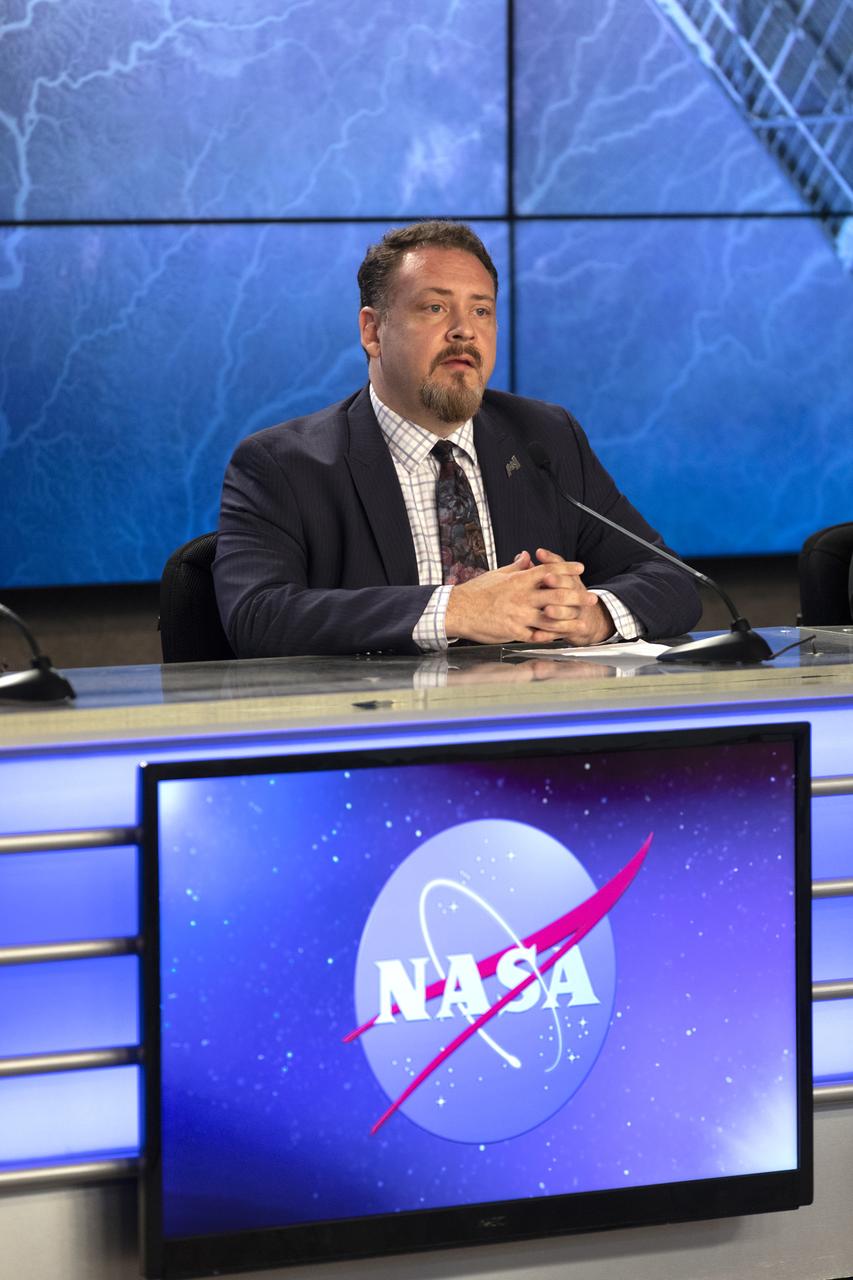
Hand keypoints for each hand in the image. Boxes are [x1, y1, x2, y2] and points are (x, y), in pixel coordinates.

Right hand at [444, 548, 613, 645]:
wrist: (458, 610)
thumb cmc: (476, 592)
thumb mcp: (497, 574)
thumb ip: (515, 567)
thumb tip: (527, 556)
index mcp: (519, 580)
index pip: (548, 569)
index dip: (566, 568)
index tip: (580, 568)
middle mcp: (522, 596)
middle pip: (556, 594)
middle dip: (576, 596)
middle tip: (591, 598)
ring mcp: (519, 615)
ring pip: (551, 617)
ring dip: (570, 620)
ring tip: (583, 623)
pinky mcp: (514, 631)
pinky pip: (536, 634)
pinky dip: (550, 635)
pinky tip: (561, 637)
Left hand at [526, 548, 614, 645]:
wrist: (589, 620)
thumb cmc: (568, 594)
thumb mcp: (562, 578)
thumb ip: (547, 566)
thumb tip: (534, 553)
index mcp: (571, 581)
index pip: (566, 571)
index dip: (555, 567)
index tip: (543, 564)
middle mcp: (576, 595)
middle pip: (568, 589)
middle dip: (558, 585)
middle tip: (547, 580)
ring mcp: (575, 613)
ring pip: (567, 612)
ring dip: (557, 611)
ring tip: (546, 610)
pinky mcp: (572, 630)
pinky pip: (560, 632)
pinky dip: (548, 634)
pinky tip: (537, 635)